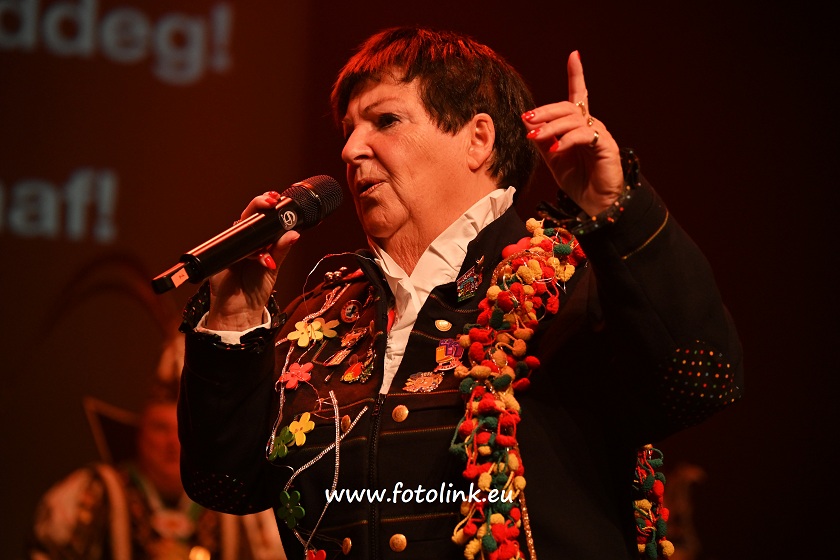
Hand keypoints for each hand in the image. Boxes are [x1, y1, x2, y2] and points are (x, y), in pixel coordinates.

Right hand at [205, 191, 299, 330]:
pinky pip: (236, 249)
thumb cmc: (256, 288)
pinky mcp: (222, 258)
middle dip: (260, 205)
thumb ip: (281, 250)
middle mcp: (244, 241)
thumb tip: (295, 233)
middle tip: (272, 201)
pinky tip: (264, 260)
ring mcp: (232, 248)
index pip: (262, 217)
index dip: (268, 205)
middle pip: (249, 216)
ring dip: (258, 232)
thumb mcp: (274, 268)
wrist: (241, 311)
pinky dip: (251, 253)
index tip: (278, 197)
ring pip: (242, 230)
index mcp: (258, 240)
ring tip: (273, 245)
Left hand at [521, 51, 623, 215]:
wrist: (597, 204)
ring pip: (573, 120)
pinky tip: (554, 148)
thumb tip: (527, 121)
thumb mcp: (553, 159)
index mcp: (580, 126)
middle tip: (527, 118)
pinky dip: (566, 140)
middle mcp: (592, 125)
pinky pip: (583, 135)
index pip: (579, 95)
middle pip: (568, 107)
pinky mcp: (605, 145)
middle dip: (545, 111)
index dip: (576, 75)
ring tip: (535, 138)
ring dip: (550, 127)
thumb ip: (542, 140)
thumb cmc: (579, 182)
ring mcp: (600, 134)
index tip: (574, 55)